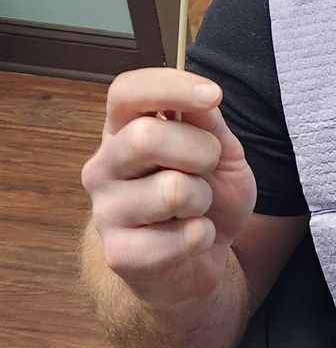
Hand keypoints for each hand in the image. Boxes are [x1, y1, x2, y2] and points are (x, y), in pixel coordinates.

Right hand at [81, 68, 256, 308]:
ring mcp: (105, 211)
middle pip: (146, 137)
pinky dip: (204, 236)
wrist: (200, 260)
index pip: (125, 92)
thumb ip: (208, 123)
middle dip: (200, 151)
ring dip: (204, 199)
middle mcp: (103, 166)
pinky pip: (184, 236)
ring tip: (196, 208)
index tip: (213, 95)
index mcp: (122, 131)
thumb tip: (202, 98)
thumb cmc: (206, 195)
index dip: (169, 87)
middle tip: (208, 168)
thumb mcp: (220, 152)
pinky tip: (190, 239)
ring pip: (172, 190)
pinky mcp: (120, 255)